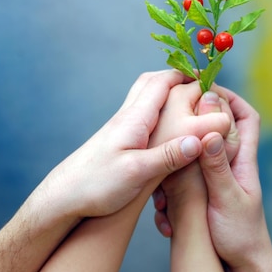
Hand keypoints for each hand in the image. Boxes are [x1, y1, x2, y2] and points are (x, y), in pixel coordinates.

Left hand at [35, 70, 230, 219]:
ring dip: (167, 92)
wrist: (63, 197)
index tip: (208, 77)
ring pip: (145, 97)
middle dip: (177, 77)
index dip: (186, 75)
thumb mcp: (136, 173)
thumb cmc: (95, 185)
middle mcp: (126, 117)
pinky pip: (143, 115)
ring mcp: (121, 128)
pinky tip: (168, 127)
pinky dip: (160, 111)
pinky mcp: (118, 141)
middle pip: (151, 82)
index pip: (161, 83)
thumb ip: (168, 156)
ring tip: (188, 101)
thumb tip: (199, 140)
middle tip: (200, 83)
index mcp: (134, 119)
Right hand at [152, 87, 239, 236]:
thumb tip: (211, 131)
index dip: (231, 99)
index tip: (206, 89)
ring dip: (178, 150)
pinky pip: (184, 177)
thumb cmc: (240, 234)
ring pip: (195, 152)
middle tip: (173, 108)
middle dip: (197, 116)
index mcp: (243, 160)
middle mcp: (229, 165)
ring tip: (159, 149)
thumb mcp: (227, 199)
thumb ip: (217, 167)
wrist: (239, 267)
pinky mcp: (200, 194)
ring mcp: (214, 179)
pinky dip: (171, 180)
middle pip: (216, 128)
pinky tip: (160, 196)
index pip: (245, 118)